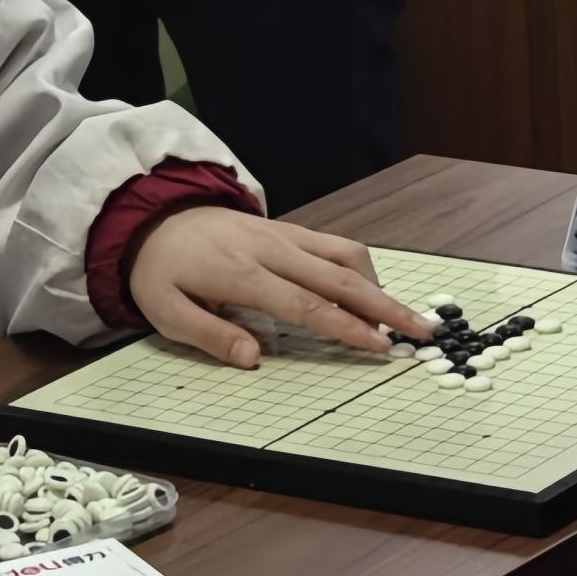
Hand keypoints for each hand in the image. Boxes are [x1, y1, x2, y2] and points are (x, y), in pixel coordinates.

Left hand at [128, 207, 439, 367]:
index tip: (379, 346)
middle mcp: (272, 251)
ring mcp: (285, 236)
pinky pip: (335, 245)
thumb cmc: (162, 271)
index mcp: (242, 275)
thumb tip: (252, 358)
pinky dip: (361, 269)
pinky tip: (371, 292)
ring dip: (380, 286)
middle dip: (385, 307)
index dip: (346, 327)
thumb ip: (210, 335)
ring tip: (400, 317)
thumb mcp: (167, 311)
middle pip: (340, 279)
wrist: (156, 216)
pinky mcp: (290, 230)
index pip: (306, 305)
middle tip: (420, 330)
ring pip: (346, 256)